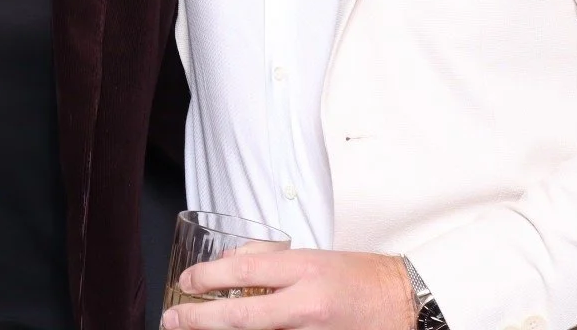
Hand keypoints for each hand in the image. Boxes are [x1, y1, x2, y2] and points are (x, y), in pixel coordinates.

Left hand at [161, 249, 413, 329]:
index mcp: (305, 271)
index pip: (243, 271)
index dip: (207, 278)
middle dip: (199, 320)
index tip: (185, 283)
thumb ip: (269, 262)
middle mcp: (306, 306)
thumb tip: (229, 268)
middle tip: (173, 320)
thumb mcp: (313, 256)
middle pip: (240, 316)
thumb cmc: (360, 278)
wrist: (404, 303)